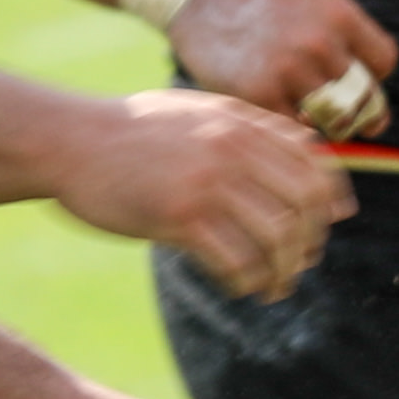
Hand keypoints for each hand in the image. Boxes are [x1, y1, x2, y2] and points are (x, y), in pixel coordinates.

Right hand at [55, 88, 348, 297]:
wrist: (69, 140)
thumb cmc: (133, 130)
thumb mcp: (199, 110)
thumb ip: (251, 126)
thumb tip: (307, 147)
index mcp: (242, 123)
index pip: (314, 164)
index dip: (329, 200)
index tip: (326, 225)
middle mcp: (233, 149)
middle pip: (305, 204)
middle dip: (310, 240)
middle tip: (299, 262)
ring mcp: (207, 183)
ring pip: (276, 237)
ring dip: (282, 270)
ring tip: (274, 286)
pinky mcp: (177, 216)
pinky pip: (234, 259)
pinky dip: (247, 281)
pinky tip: (241, 287)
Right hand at [168, 0, 398, 140]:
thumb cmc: (261, 3)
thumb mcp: (313, 3)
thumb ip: (345, 41)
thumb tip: (375, 106)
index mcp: (340, 14)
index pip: (384, 61)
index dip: (373, 75)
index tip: (356, 81)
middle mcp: (320, 41)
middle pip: (365, 95)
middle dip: (359, 110)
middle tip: (346, 117)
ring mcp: (290, 69)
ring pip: (334, 118)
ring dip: (327, 124)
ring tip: (312, 116)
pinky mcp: (260, 93)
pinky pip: (295, 127)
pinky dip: (292, 126)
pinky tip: (280, 112)